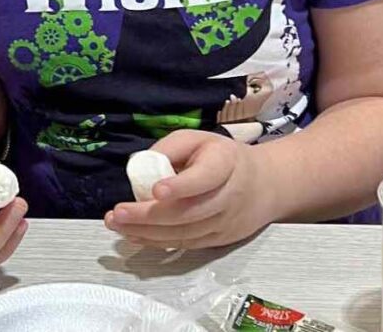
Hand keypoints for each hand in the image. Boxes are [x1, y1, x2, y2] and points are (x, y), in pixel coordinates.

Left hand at [103, 130, 276, 249]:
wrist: (266, 185)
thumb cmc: (223, 158)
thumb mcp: (198, 139)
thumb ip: (170, 148)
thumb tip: (140, 166)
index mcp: (225, 163)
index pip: (205, 177)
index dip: (181, 186)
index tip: (156, 190)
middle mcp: (228, 196)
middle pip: (189, 212)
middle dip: (149, 216)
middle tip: (117, 214)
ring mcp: (225, 223)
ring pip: (185, 233)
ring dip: (147, 233)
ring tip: (117, 225)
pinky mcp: (219, 240)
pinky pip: (186, 244)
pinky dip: (158, 242)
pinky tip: (134, 235)